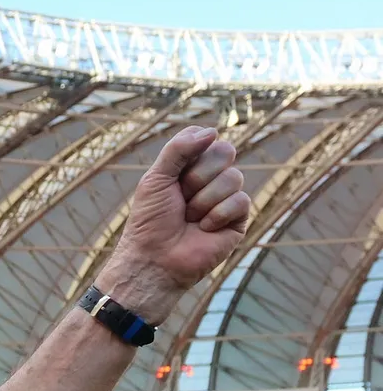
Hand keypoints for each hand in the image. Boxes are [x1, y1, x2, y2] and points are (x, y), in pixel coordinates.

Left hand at [101, 126, 251, 320]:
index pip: (206, 139)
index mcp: (190, 166)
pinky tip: (204, 229)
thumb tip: (212, 131)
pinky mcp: (238, 219)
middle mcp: (211, 179)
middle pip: (225, 151)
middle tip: (181, 198)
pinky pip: (241, 200)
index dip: (191, 153)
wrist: (154, 259)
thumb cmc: (150, 221)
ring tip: (189, 218)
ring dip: (204, 200)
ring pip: (233, 177)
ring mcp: (226, 198)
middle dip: (198, 176)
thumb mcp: (156, 178)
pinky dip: (217, 215)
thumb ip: (178, 149)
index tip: (174, 175)